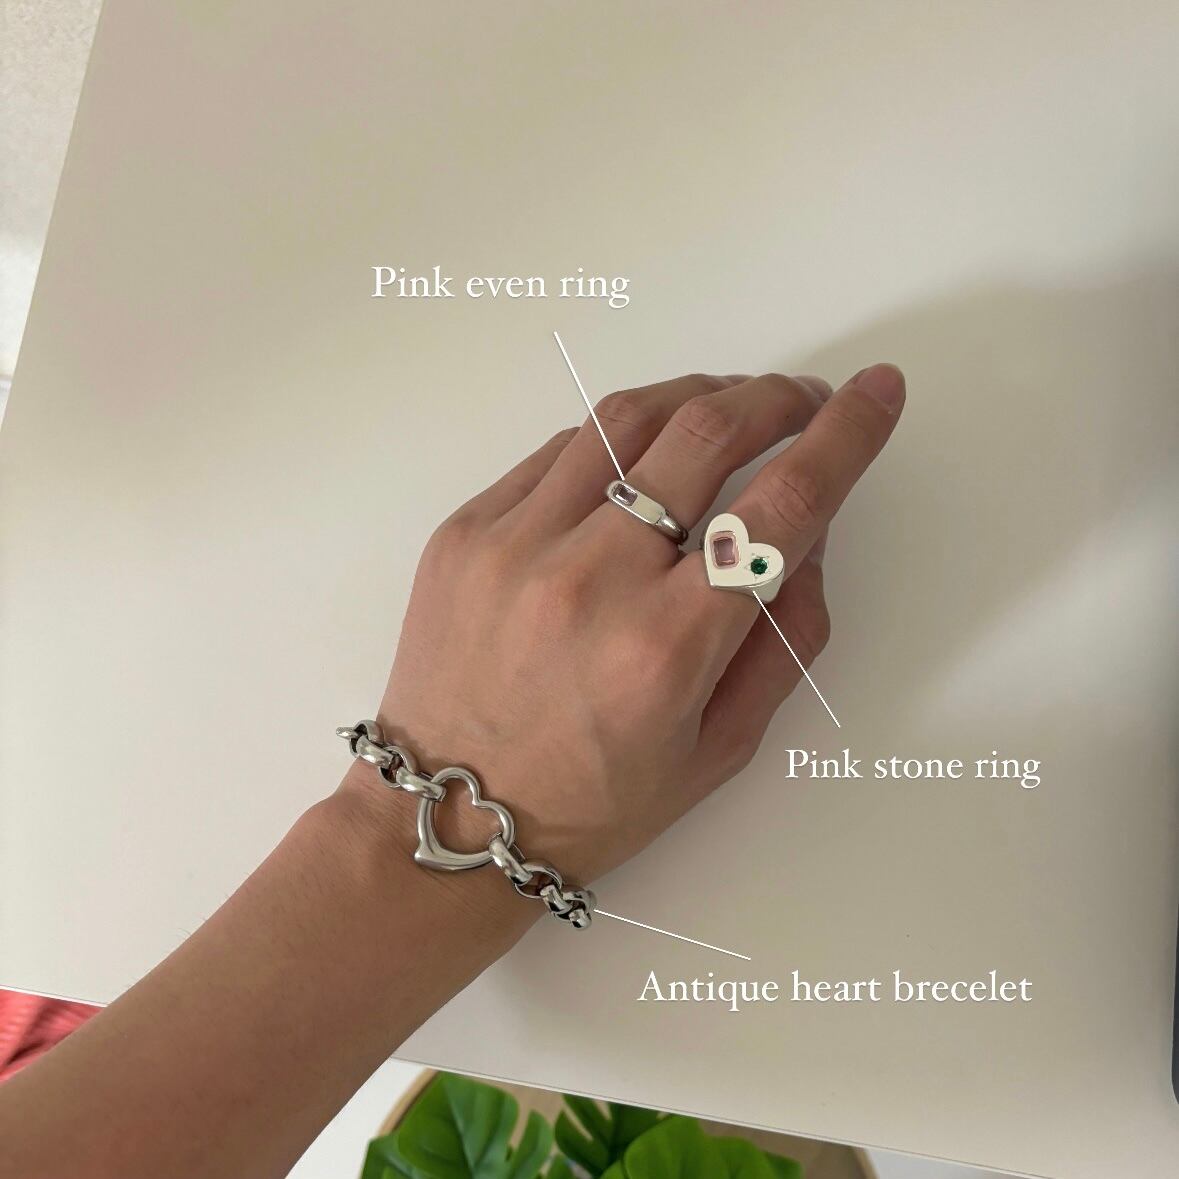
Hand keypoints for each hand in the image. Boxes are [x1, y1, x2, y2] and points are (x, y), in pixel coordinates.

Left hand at [351, 365, 904, 886]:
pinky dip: (617, 439)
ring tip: (730, 410)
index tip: (877, 394)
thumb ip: (785, 638)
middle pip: (706, 433)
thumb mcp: (721, 748)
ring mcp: (516, 545)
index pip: (782, 506)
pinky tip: (639, 459)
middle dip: (775, 397)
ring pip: (627, 418)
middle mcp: (590, 580)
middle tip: (801, 400)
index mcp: (666, 646)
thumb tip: (810, 531)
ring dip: (698, 397)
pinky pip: (557, 449)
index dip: (846, 435)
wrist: (451, 817)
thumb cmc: (595, 802)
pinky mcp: (465, 531)